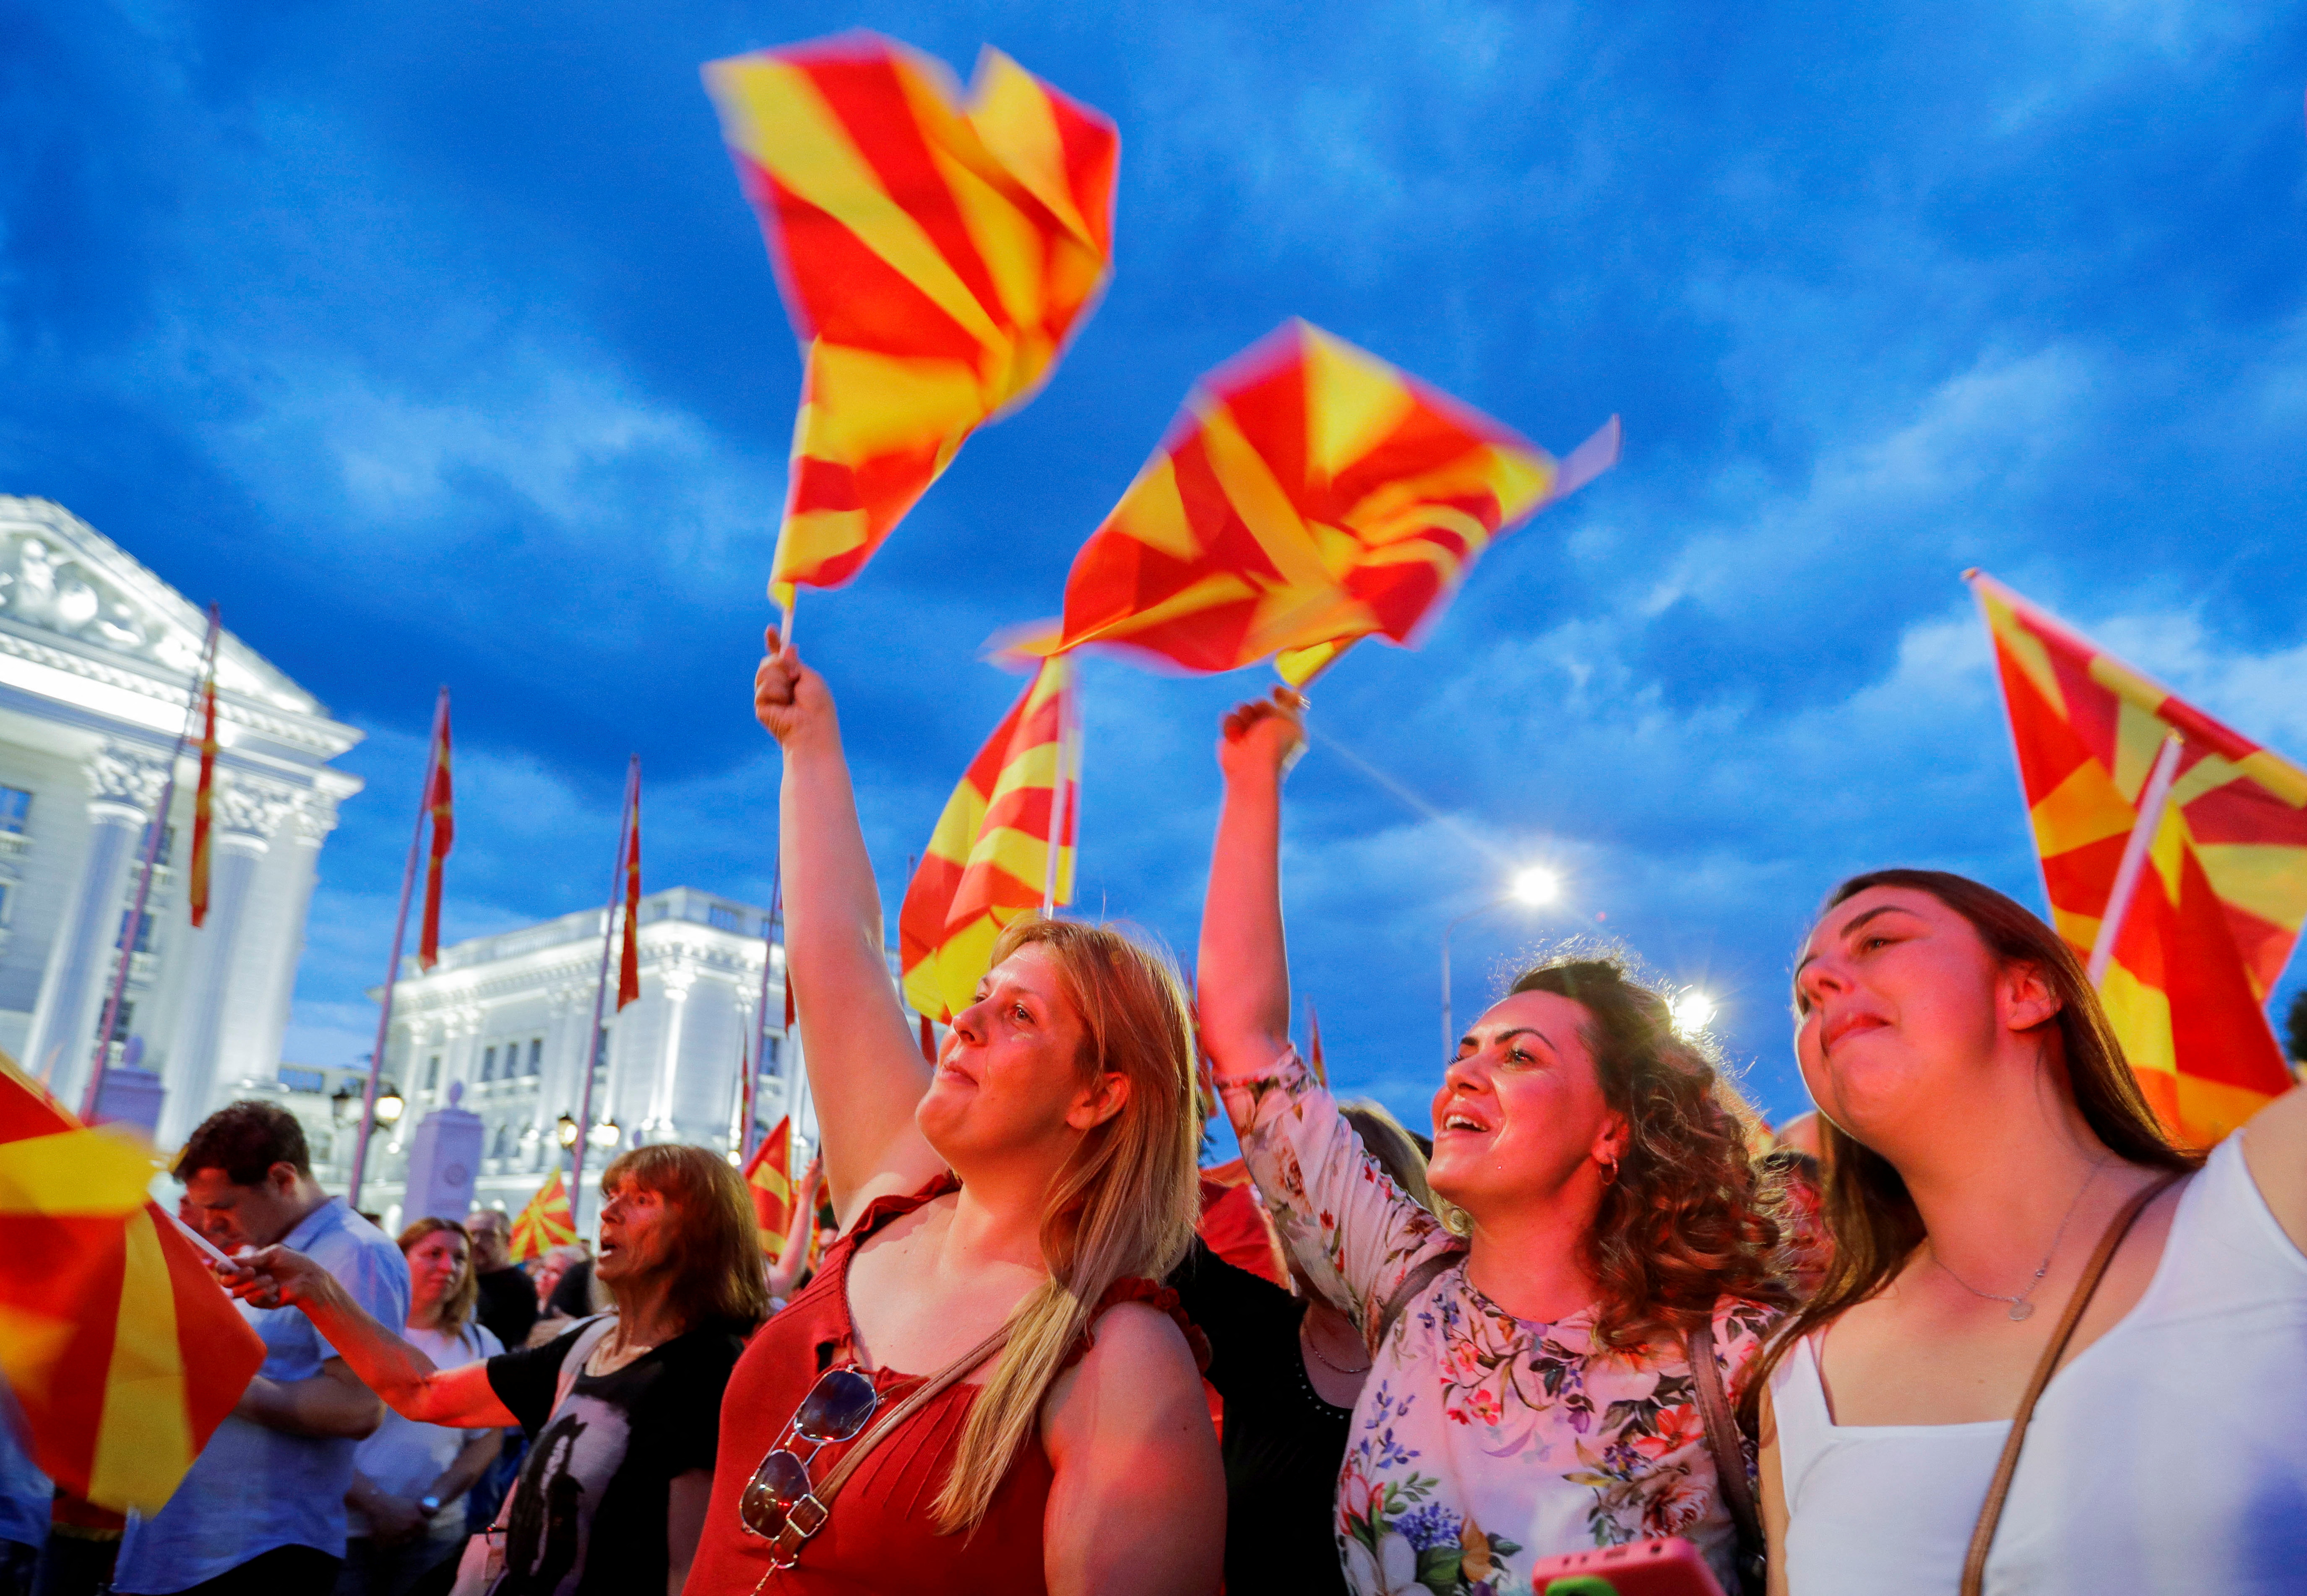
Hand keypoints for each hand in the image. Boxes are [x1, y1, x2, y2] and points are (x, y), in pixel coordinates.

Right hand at [215, 1244, 334, 1311]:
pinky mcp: (260, 1302)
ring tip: (272, 1279)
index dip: (221, 1268)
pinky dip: (262, 1292)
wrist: (309, 1279)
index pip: (226, 1268)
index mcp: (248, 1264)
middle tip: (252, 1271)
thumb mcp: (273, 1255)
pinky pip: (250, 1299)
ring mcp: (252, 1291)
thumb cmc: (293, 1262)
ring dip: (255, 1284)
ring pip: (237, 1291)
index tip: (223, 1266)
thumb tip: (229, 1260)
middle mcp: (247, 1279)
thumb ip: (251, 1259)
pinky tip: (275, 1289)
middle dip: (236, 1276)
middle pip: (225, 1282)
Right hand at [367, 1493, 424, 1545]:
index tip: (419, 1525)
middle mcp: (408, 1530)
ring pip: (406, 1541)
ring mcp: (398, 1536)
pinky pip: (395, 1544)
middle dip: (414, 1532)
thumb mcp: (414, 1503)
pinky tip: (392, 1534)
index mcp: (416, 1521)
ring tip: (399, 1530)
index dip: (423, 1527)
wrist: (378, 1506)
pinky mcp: (388, 1541)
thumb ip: (427, 1508)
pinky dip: (394, 1541)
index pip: (425, 1529)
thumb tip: (438, 1511)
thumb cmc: (397, 1503)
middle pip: (416, 1536)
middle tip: (408, 1527)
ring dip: (404, 1537)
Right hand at [753, 627, 838, 752]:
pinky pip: (764, 687)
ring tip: (792, 697)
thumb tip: (789, 647)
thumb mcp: (810, 678)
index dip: (774, 643)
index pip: (779, 658)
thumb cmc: (817, 706)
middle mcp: (779, 685)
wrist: (810, 729)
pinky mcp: (761, 705)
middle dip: (781, 664)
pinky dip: (777, 693)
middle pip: (769, 660)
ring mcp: (768, 695)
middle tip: (795, 678)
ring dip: (781, 680)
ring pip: (764, 671)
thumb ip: (796, 663)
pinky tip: (784, 707)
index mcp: (793, 678)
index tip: (770, 629)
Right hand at [798, 1154, 823, 1205]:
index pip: (821, 1160)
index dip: (820, 1154)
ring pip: (817, 1166)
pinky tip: (806, 1168)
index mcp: (819, 1172)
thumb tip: (817, 1159)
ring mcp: (819, 1177)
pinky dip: (811, 1168)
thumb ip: (812, 1167)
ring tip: (806, 1163)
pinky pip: (815, 1170)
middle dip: (816, 1158)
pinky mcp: (816, 1179)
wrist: (807, 1197)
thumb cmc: (806, 1187)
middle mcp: (821, 1174)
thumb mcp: (808, 1176)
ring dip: (812, 1164)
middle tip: (811, 1156)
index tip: (820, 1147)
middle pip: (820, 1163)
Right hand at [1217, 688, 1306, 784]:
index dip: (1281, 694)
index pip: (1285, 704)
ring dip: (1245, 715)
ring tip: (1248, 729)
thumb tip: (1294, 694)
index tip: (1273, 689)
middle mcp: (1269, 729)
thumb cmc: (1274, 743)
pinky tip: (1236, 735)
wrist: (1251, 765)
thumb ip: (1291, 704)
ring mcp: (1250, 732)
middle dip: (1260, 707)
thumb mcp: (1289, 719)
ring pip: (1243, 707)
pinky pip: (1229, 717)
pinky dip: (1231, 725)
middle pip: (1262, 703)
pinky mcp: (1233, 735)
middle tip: (1262, 719)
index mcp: (1287, 727)